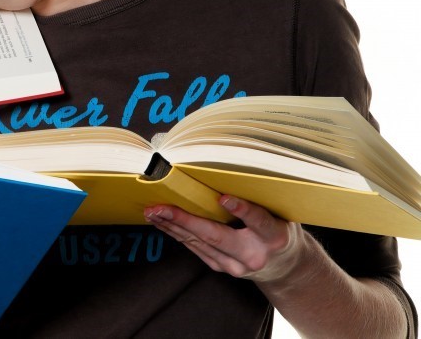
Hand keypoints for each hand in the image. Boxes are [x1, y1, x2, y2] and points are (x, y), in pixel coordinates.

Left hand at [144, 195, 304, 282]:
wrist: (285, 268)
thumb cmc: (280, 230)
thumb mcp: (280, 214)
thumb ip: (259, 200)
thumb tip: (229, 170)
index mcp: (274, 236)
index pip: (258, 221)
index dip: (242, 209)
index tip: (224, 198)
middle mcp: (253, 254)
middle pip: (216, 237)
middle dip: (185, 221)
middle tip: (160, 208)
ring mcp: (235, 265)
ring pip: (199, 243)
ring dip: (172, 226)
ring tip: (152, 212)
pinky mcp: (221, 267)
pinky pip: (195, 248)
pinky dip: (176, 233)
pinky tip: (161, 222)